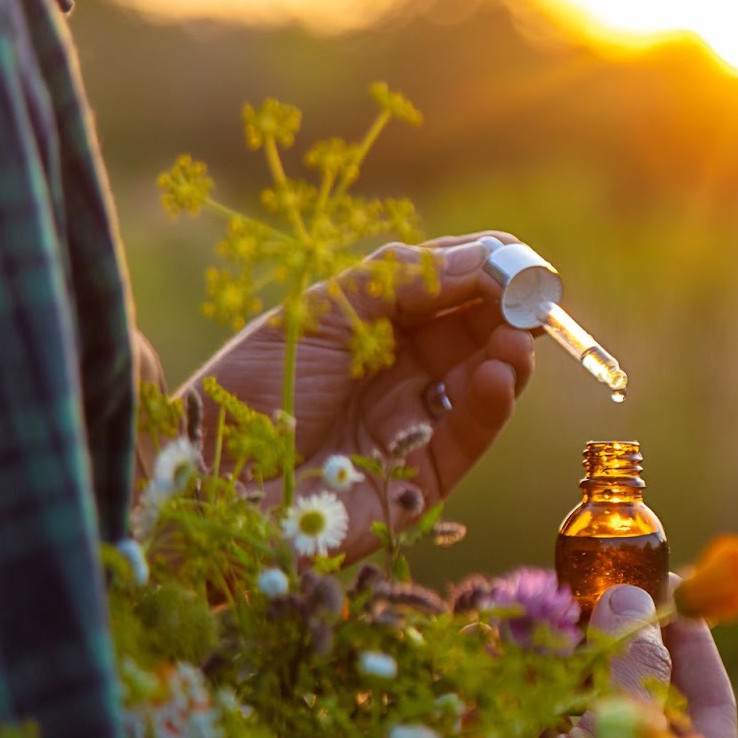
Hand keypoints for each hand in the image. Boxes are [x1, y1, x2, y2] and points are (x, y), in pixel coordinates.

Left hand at [180, 232, 532, 560]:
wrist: (202, 483)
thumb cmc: (248, 389)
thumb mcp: (320, 314)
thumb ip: (400, 280)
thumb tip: (483, 255)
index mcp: (370, 326)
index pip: (444, 288)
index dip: (484, 270)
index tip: (517, 258)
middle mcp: (397, 372)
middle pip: (472, 331)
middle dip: (507, 308)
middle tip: (535, 292)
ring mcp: (412, 424)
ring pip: (482, 382)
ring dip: (508, 353)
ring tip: (518, 332)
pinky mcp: (421, 481)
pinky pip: (469, 437)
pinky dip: (491, 404)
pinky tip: (499, 373)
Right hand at [525, 584, 737, 737]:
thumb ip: (631, 670)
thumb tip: (630, 598)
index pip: (712, 707)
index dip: (692, 642)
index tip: (667, 587)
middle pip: (645, 710)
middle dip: (618, 648)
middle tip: (594, 589)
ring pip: (588, 726)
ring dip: (569, 669)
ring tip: (552, 608)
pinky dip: (529, 705)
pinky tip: (513, 657)